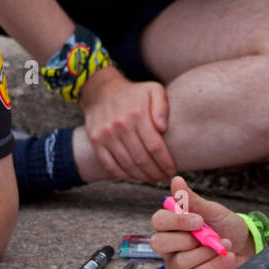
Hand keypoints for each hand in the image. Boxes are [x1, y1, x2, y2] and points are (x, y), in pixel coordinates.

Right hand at [80, 67, 174, 182]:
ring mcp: (106, 134)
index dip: (165, 162)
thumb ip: (162, 106)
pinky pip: (110, 165)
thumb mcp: (154, 90)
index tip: (172, 170)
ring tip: (153, 179)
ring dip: (142, 176)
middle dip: (156, 173)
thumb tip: (163, 128)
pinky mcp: (96, 141)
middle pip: (141, 159)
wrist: (102, 90)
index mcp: (138, 114)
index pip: (155, 146)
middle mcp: (120, 125)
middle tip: (164, 178)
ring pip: (127, 165)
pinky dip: (123, 174)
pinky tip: (134, 176)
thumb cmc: (134, 94)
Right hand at [150, 176, 252, 268]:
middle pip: (158, 243)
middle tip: (208, 236)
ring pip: (180, 261)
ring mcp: (177, 265)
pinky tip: (228, 258)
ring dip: (207, 252)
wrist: (247, 248)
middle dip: (186, 240)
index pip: (158, 221)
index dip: (176, 220)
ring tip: (225, 245)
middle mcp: (169, 245)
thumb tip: (176, 179)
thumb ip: (193, 200)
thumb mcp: (213, 212)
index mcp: (172, 225)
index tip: (200, 220)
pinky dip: (215, 265)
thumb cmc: (226, 227)